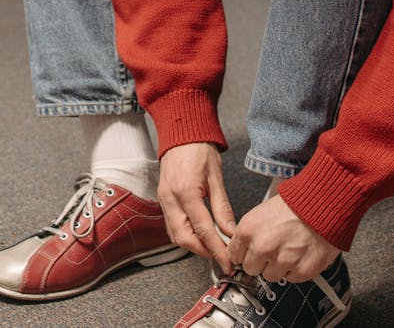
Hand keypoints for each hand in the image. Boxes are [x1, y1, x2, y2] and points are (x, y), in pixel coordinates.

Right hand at [157, 142, 235, 271]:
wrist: (181, 133)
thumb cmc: (199, 150)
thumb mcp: (216, 177)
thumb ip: (222, 207)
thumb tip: (230, 231)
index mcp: (185, 191)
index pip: (203, 229)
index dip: (217, 249)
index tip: (228, 261)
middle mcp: (170, 198)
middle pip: (184, 238)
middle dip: (203, 252)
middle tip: (221, 257)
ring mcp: (163, 199)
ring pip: (175, 235)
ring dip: (193, 246)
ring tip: (213, 248)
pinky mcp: (163, 200)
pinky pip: (171, 226)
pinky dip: (185, 235)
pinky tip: (199, 236)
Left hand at [226, 193, 338, 282]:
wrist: (322, 205)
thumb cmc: (295, 205)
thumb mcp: (261, 212)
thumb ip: (250, 233)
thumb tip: (241, 247)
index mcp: (248, 231)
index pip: (234, 255)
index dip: (244, 254)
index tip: (249, 254)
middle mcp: (262, 248)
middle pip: (251, 269)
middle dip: (260, 262)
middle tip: (273, 250)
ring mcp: (282, 261)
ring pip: (270, 276)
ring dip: (278, 267)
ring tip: (289, 250)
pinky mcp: (301, 270)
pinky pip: (291, 278)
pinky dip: (296, 269)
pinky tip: (300, 254)